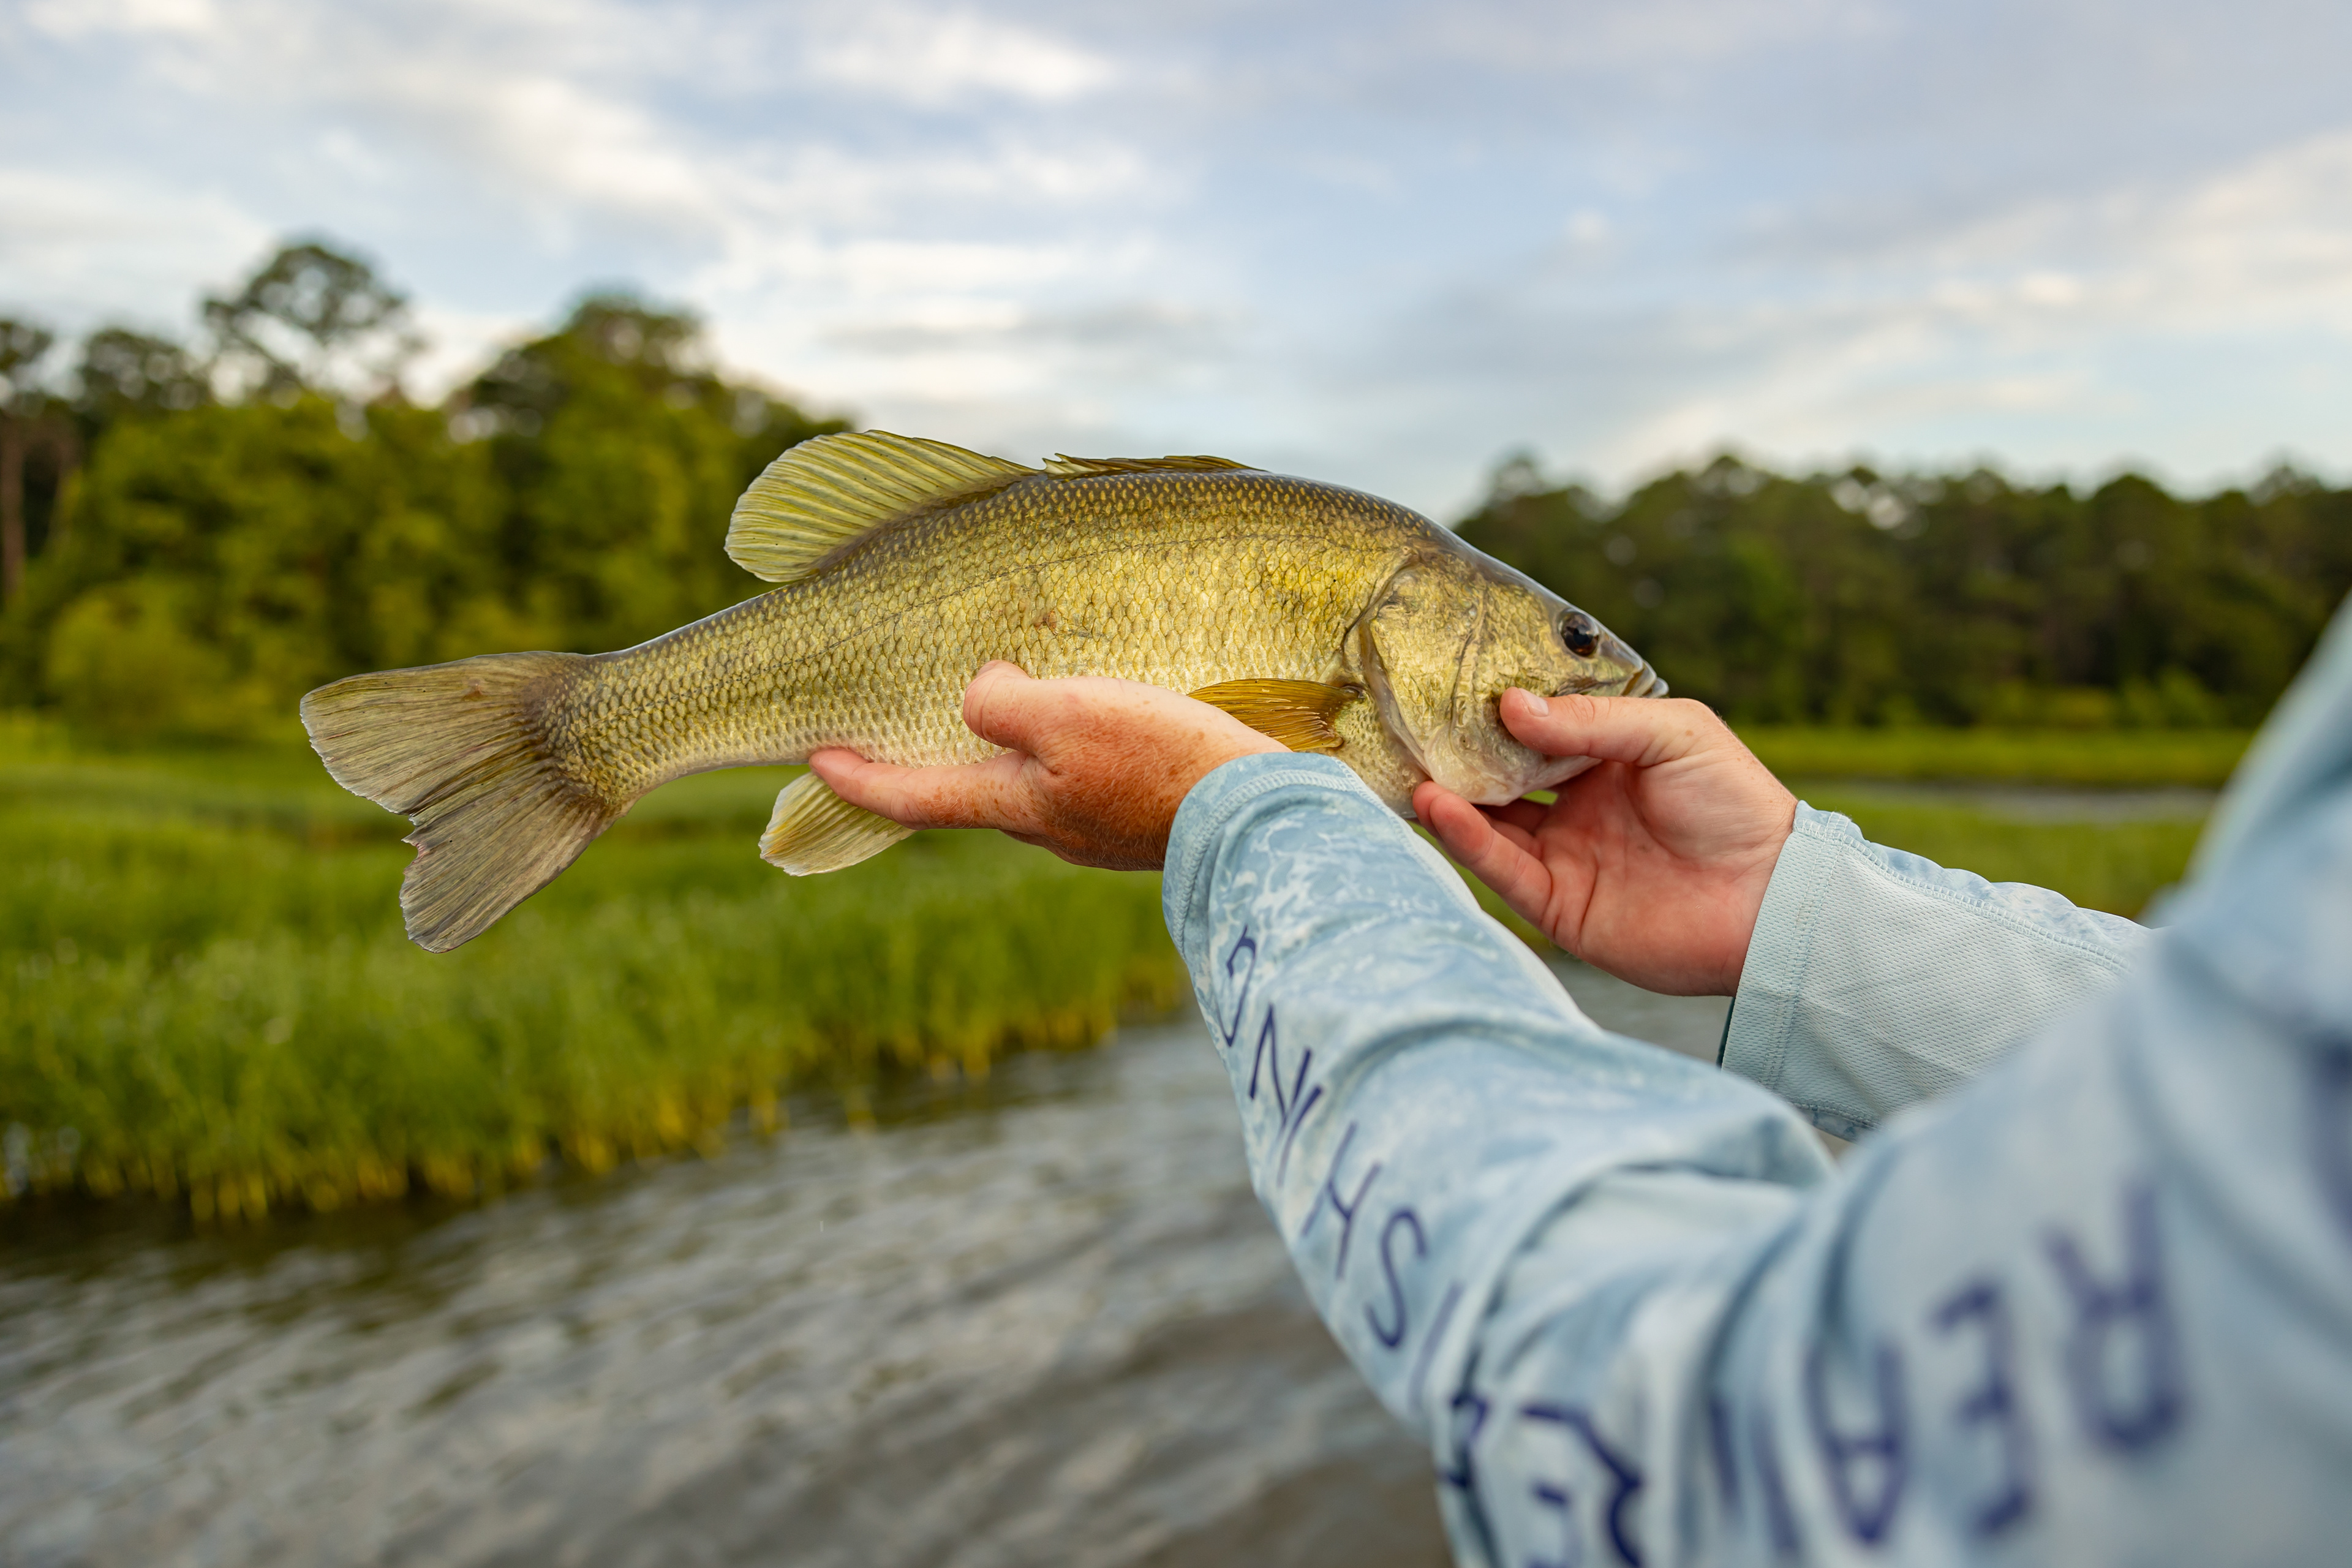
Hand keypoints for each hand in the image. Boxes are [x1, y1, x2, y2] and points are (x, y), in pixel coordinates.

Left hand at [809, 662, 1286, 869]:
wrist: (1262, 816)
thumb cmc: (1159, 761)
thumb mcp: (1067, 713)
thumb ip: (1003, 702)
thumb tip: (981, 690)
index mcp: (1017, 807)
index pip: (914, 798)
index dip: (860, 779)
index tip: (814, 759)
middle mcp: (1049, 830)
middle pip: (974, 791)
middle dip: (939, 760)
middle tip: (912, 724)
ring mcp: (1098, 831)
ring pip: (1034, 783)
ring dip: (1012, 748)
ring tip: (1016, 701)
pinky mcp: (1144, 819)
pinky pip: (1085, 780)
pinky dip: (1068, 748)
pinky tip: (1096, 722)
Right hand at [1414, 693, 1795, 994]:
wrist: (1771, 901)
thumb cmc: (1737, 805)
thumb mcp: (1672, 734)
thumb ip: (1590, 721)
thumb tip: (1510, 706)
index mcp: (1610, 760)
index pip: (1540, 728)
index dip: (1499, 708)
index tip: (1453, 681)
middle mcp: (1581, 805)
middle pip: (1503, 774)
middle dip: (1460, 752)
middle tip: (1410, 722)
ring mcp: (1567, 855)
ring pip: (1491, 822)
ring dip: (1451, 796)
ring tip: (1410, 765)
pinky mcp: (1559, 905)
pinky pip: (1502, 869)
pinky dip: (1467, 839)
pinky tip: (1437, 807)